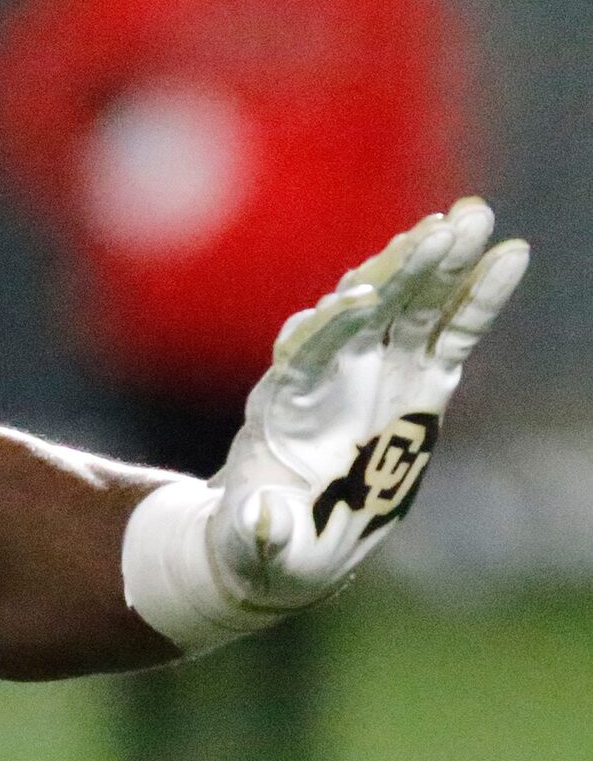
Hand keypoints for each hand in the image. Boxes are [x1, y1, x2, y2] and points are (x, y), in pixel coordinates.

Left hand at [124, 198, 528, 650]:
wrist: (291, 535)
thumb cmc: (264, 538)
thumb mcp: (251, 543)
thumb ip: (256, 531)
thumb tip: (260, 519)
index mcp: (285, 405)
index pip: (307, 354)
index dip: (329, 330)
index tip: (354, 303)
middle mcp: (332, 373)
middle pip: (366, 310)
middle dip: (400, 271)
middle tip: (438, 228)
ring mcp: (379, 371)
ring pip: (411, 306)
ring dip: (439, 262)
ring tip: (474, 216)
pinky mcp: (421, 382)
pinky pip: (453, 330)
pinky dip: (478, 295)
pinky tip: (510, 255)